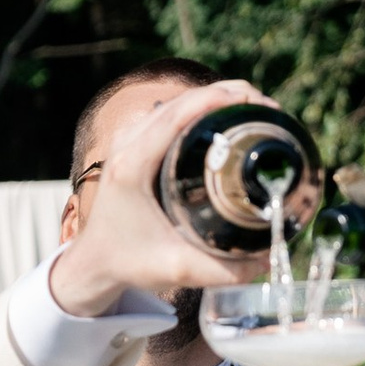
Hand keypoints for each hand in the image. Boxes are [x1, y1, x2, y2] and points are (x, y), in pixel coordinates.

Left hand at [51, 78, 262, 316]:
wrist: (94, 261)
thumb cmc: (129, 263)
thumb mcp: (177, 269)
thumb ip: (225, 270)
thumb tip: (270, 257)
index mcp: (131, 166)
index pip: (176, 116)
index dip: (217, 100)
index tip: (256, 103)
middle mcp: (126, 145)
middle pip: (182, 100)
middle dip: (229, 95)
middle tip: (269, 112)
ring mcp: (128, 138)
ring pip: (178, 102)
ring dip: (217, 98)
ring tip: (256, 113)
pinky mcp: (134, 140)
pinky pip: (172, 112)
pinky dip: (202, 108)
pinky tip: (228, 119)